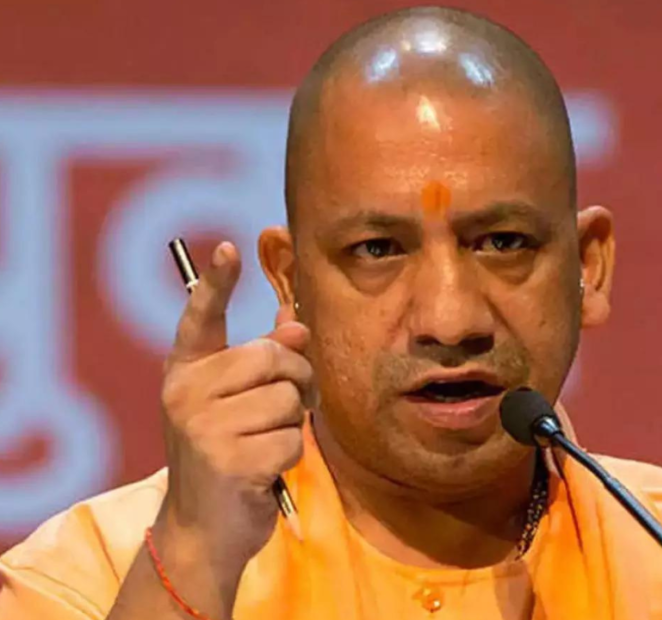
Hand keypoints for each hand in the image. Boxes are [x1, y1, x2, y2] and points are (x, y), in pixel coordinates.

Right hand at [151, 241, 312, 603]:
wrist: (202, 530)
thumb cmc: (227, 457)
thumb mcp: (237, 406)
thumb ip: (263, 364)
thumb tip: (295, 326)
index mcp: (185, 373)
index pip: (200, 318)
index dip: (216, 283)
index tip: (228, 248)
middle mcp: (186, 394)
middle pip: (273, 357)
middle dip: (297, 380)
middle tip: (289, 405)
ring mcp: (203, 427)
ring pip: (287, 399)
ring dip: (291, 424)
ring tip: (265, 443)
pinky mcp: (227, 460)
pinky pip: (290, 439)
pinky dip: (289, 456)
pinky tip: (263, 471)